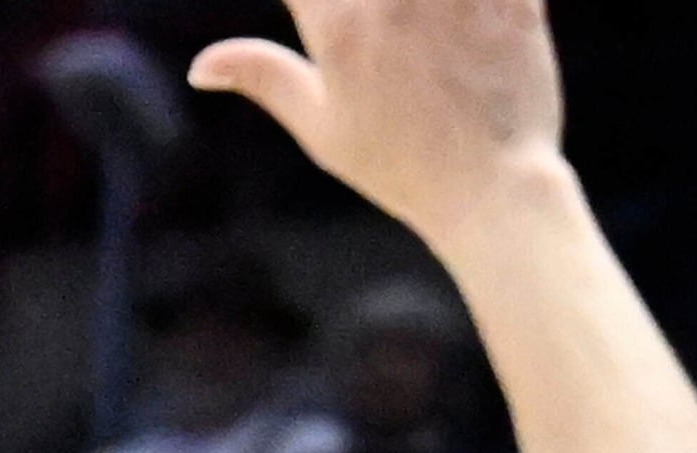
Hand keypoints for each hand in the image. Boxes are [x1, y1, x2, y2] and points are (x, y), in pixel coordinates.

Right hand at [189, 0, 567, 249]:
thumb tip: (202, 67)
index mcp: (337, 25)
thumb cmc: (401, 167)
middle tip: (364, 27)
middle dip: (351, 2)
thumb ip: (263, 78)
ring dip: (413, 3)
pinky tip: (456, 21)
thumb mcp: (320, 127)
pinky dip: (475, 0)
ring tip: (407, 28)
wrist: (493, 189)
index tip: (309, 11)